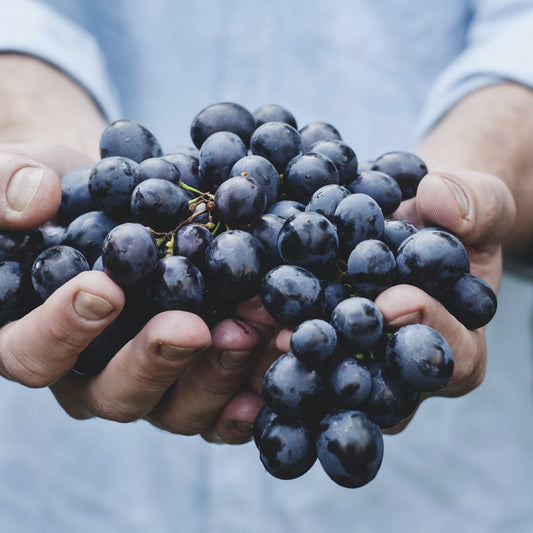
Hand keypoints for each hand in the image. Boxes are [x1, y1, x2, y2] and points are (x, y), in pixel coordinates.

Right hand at [0, 143, 269, 443]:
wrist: (120, 201)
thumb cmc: (64, 193)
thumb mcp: (25, 173)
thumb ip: (9, 184)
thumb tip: (33, 202)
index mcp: (34, 338)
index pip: (32, 353)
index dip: (63, 329)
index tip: (104, 289)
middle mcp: (91, 375)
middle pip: (114, 394)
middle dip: (155, 361)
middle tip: (192, 327)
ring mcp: (150, 384)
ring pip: (175, 409)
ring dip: (216, 374)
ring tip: (251, 331)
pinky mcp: (195, 380)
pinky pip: (221, 408)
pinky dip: (250, 394)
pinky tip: (278, 362)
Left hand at [265, 169, 516, 433]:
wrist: (409, 216)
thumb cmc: (450, 218)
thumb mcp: (480, 203)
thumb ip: (476, 205)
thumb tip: (440, 202)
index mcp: (455, 346)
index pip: (450, 357)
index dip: (426, 330)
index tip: (392, 301)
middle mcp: (399, 370)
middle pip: (374, 384)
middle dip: (336, 358)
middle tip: (296, 336)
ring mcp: (354, 361)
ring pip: (323, 377)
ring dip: (284, 355)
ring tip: (250, 326)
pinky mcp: (316, 344)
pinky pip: (290, 349)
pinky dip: (259, 335)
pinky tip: (233, 314)